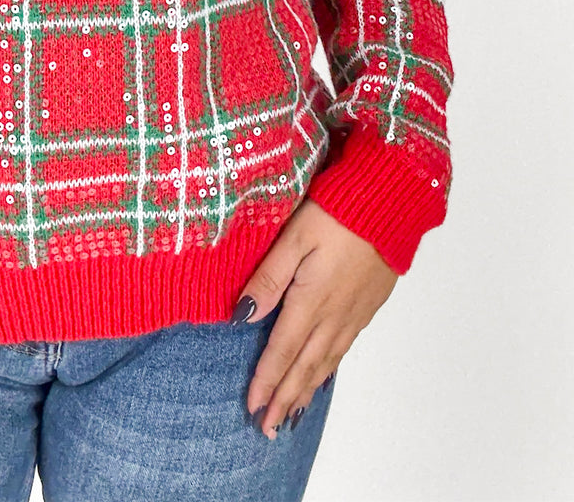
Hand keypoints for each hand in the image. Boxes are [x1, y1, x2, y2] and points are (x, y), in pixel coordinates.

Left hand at [237, 198, 397, 439]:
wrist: (391, 204)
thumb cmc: (338, 212)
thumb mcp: (294, 237)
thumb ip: (268, 277)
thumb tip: (241, 314)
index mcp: (311, 300)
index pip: (282, 350)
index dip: (266, 380)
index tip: (252, 407)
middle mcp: (333, 314)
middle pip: (304, 366)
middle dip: (284, 398)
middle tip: (268, 429)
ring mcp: (353, 313)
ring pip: (325, 362)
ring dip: (306, 390)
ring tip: (291, 414)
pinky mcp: (367, 305)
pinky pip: (343, 348)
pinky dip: (329, 370)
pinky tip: (323, 376)